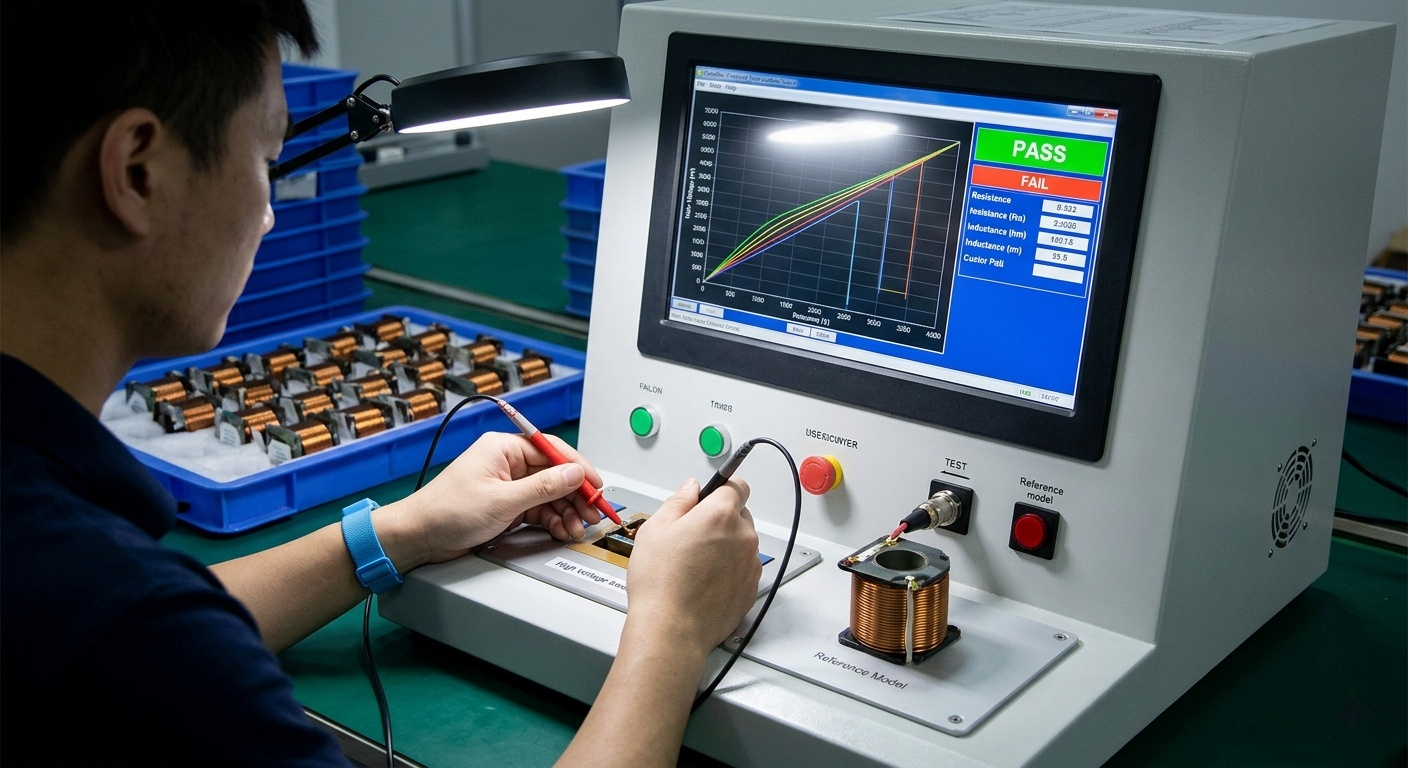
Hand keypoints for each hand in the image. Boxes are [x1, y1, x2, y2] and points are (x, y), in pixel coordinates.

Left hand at [384, 431, 606, 567]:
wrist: (418, 537)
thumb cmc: (447, 511)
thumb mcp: (502, 500)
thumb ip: (543, 487)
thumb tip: (574, 473)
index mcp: (504, 448)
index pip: (552, 450)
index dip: (578, 468)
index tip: (596, 485)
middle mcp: (508, 463)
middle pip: (554, 474)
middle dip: (575, 495)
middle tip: (592, 512)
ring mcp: (508, 485)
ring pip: (549, 494)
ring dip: (566, 511)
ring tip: (576, 528)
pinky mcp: (507, 505)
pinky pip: (538, 509)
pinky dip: (552, 520)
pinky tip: (561, 530)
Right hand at [624, 477, 761, 655]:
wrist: (671, 629)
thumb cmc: (660, 582)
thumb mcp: (656, 528)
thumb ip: (679, 500)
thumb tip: (691, 488)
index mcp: (721, 514)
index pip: (737, 485)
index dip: (721, 488)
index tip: (710, 495)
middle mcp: (743, 536)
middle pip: (739, 514)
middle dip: (719, 519)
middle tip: (690, 535)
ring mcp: (750, 564)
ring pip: (742, 542)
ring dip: (725, 545)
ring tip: (694, 563)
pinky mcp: (751, 588)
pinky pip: (743, 568)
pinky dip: (729, 570)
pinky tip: (703, 581)